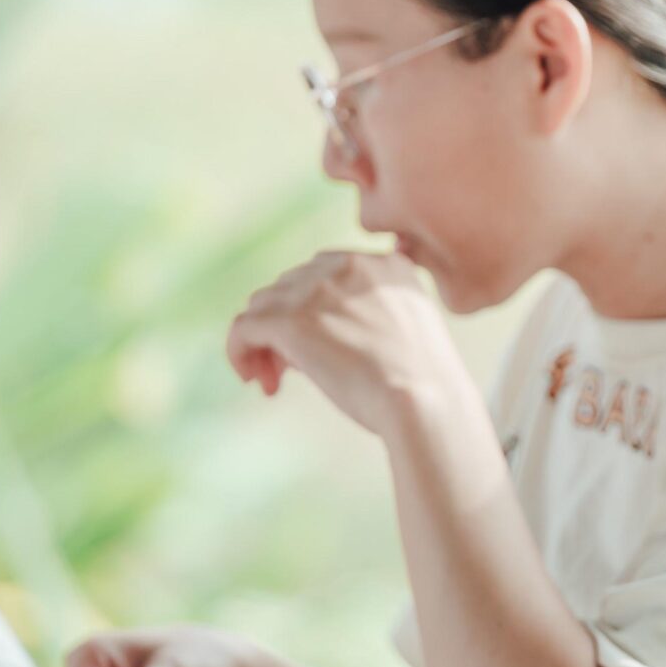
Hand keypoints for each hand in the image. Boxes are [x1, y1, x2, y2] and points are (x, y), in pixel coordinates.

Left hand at [225, 250, 469, 432]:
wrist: (425, 402)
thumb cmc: (424, 384)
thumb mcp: (409, 329)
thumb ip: (374, 312)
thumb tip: (315, 333)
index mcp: (385, 264)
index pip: (324, 274)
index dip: (312, 311)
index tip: (318, 350)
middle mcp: (348, 265)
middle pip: (290, 287)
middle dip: (286, 326)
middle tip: (291, 371)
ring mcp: (316, 290)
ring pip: (263, 305)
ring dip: (265, 342)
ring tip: (275, 380)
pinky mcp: (290, 320)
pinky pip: (243, 328)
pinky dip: (240, 352)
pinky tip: (253, 380)